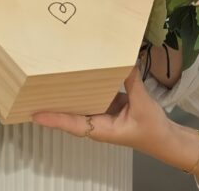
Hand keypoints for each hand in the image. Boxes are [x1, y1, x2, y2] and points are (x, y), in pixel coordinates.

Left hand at [32, 66, 173, 157]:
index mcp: (102, 129)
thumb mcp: (142, 104)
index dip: (55, 120)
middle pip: (71, 115)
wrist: (165, 137)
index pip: (74, 125)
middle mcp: (97, 122)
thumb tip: (126, 60)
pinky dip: (85, 88)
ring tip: (49, 81)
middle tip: (33, 92)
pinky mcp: (109, 106)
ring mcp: (102, 114)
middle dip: (54, 105)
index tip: (35, 115)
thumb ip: (132, 82)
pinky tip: (78, 75)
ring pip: (81, 105)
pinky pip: (93, 97)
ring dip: (68, 95)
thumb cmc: (152, 128)